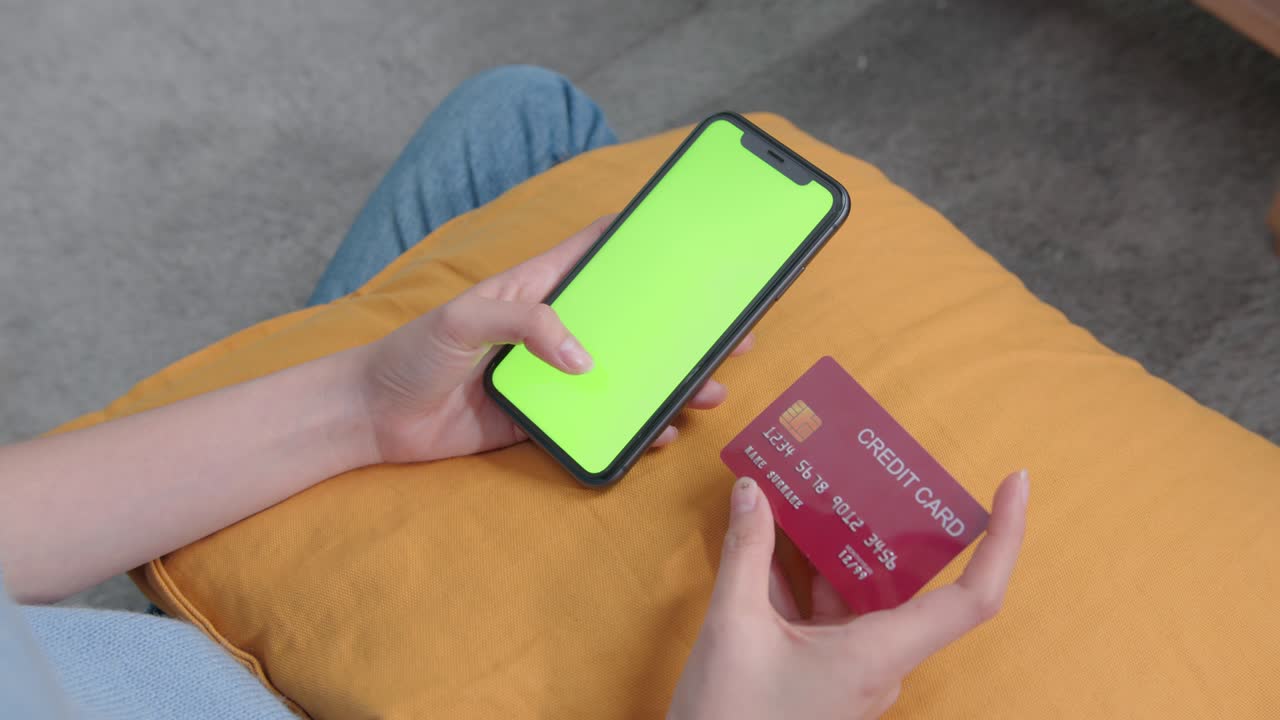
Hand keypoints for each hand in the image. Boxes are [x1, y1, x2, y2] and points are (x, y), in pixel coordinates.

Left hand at [357, 215, 754, 463]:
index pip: (595, 252)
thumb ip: (523, 326)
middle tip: (730, 332)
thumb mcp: (462, 322)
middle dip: (679, 325)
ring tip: (709, 389)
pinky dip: (632, 429)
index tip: (690, 234)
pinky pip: (598, 424)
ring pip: (623, 376)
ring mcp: (551, 378)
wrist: (376, 419)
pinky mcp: (543, 421)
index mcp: (536, 289)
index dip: (639, 239)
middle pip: (628, 321)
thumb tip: (585, 358)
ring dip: (666, 382)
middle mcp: (552, 331)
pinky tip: (660, 433)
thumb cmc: (411, 355)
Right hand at [668, 470, 1028, 719]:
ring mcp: (848, 670)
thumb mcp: (734, 627)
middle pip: (904, 582)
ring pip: (856, 594)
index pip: (972, 598)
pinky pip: (823, 612)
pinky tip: (770, 538)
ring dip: (833, 544)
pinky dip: (801, 575)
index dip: (1003, 539)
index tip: (1011, 485)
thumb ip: (747, 553)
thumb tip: (753, 492)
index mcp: (879, 654)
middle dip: (886, 523)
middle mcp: (877, 663)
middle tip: (870, 469)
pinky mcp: (819, 674)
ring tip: (810, 488)